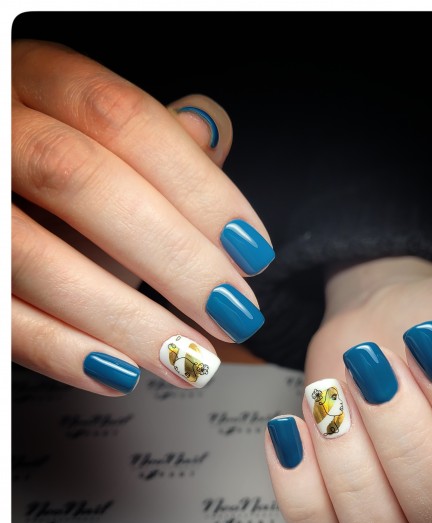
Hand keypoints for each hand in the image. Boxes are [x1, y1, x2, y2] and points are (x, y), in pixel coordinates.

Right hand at [12, 40, 273, 394]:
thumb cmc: (46, 179)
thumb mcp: (95, 142)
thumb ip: (153, 139)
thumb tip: (210, 128)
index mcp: (37, 82)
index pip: (122, 119)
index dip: (197, 188)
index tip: (250, 251)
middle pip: (81, 181)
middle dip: (173, 256)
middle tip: (232, 312)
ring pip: (32, 256)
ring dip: (125, 318)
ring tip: (188, 359)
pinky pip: (1, 315)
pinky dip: (61, 350)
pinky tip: (121, 373)